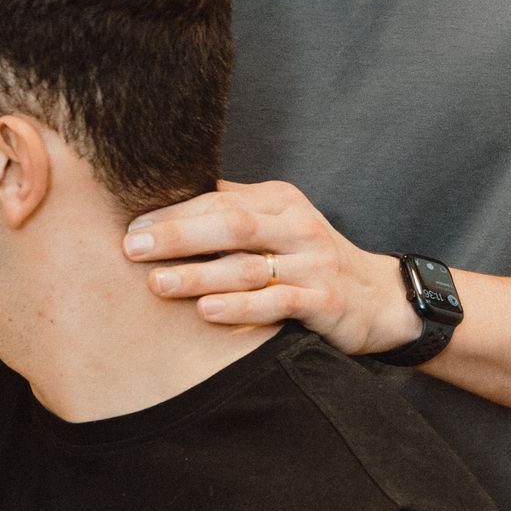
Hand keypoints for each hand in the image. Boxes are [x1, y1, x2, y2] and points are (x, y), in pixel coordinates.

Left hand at [123, 180, 413, 356]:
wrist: (380, 298)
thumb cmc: (310, 261)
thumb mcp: (278, 227)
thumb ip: (231, 215)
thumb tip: (161, 208)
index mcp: (278, 201)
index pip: (218, 198)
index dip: (172, 213)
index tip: (130, 226)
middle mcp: (296, 225)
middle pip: (230, 224)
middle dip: (177, 236)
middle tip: (132, 248)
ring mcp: (313, 262)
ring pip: (248, 266)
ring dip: (198, 275)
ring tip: (157, 284)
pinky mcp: (326, 301)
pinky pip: (278, 302)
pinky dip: (240, 307)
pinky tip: (206, 311)